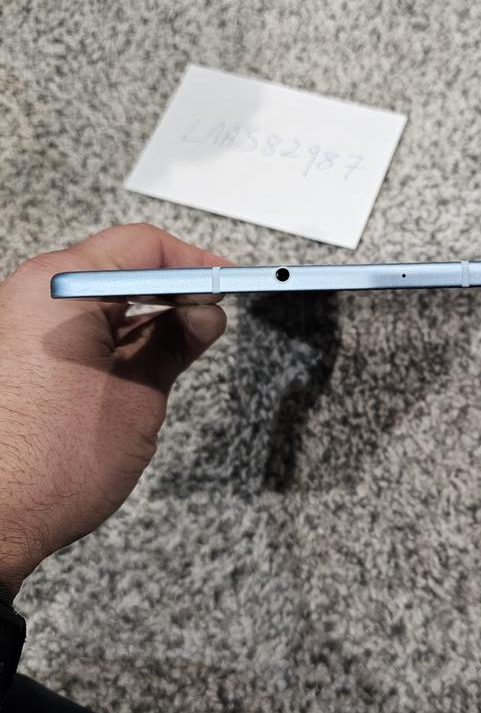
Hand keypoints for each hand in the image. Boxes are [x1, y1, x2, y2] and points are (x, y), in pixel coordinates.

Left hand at [0, 223, 229, 598]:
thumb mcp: (139, 395)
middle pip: (118, 264)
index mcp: (58, 288)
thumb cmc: (51, 466)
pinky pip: (74, 323)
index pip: (143, 246)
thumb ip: (175, 342)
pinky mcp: (16, 353)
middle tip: (213, 315)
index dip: (195, 263)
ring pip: (98, 296)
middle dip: (172, 287)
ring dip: (144, 312)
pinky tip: (145, 357)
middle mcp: (31, 294)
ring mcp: (18, 323)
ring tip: (186, 343)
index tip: (227, 285)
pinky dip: (113, 332)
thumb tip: (206, 315)